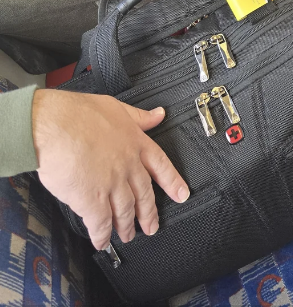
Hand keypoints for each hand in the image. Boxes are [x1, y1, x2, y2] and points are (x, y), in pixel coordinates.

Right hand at [32, 89, 189, 249]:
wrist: (54, 126)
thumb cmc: (78, 114)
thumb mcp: (116, 107)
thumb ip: (139, 116)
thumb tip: (158, 115)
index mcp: (135, 143)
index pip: (160, 165)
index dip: (172, 181)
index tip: (181, 194)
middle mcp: (128, 165)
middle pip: (144, 193)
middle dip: (148, 213)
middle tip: (151, 226)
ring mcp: (112, 184)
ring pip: (125, 210)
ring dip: (126, 226)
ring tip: (127, 235)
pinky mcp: (92, 200)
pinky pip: (101, 223)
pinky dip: (102, 235)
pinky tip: (102, 241)